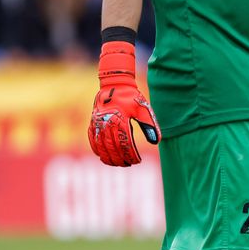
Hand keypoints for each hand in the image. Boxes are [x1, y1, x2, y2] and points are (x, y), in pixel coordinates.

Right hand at [87, 41, 159, 166]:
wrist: (114, 84)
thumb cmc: (131, 97)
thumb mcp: (143, 108)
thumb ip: (150, 125)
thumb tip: (156, 141)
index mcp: (120, 121)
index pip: (125, 144)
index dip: (131, 155)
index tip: (138, 161)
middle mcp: (107, 123)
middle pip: (112, 148)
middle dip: (120, 159)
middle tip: (128, 165)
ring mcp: (98, 123)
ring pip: (101, 146)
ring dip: (108, 157)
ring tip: (116, 164)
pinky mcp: (93, 122)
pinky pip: (92, 139)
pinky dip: (96, 149)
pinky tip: (102, 156)